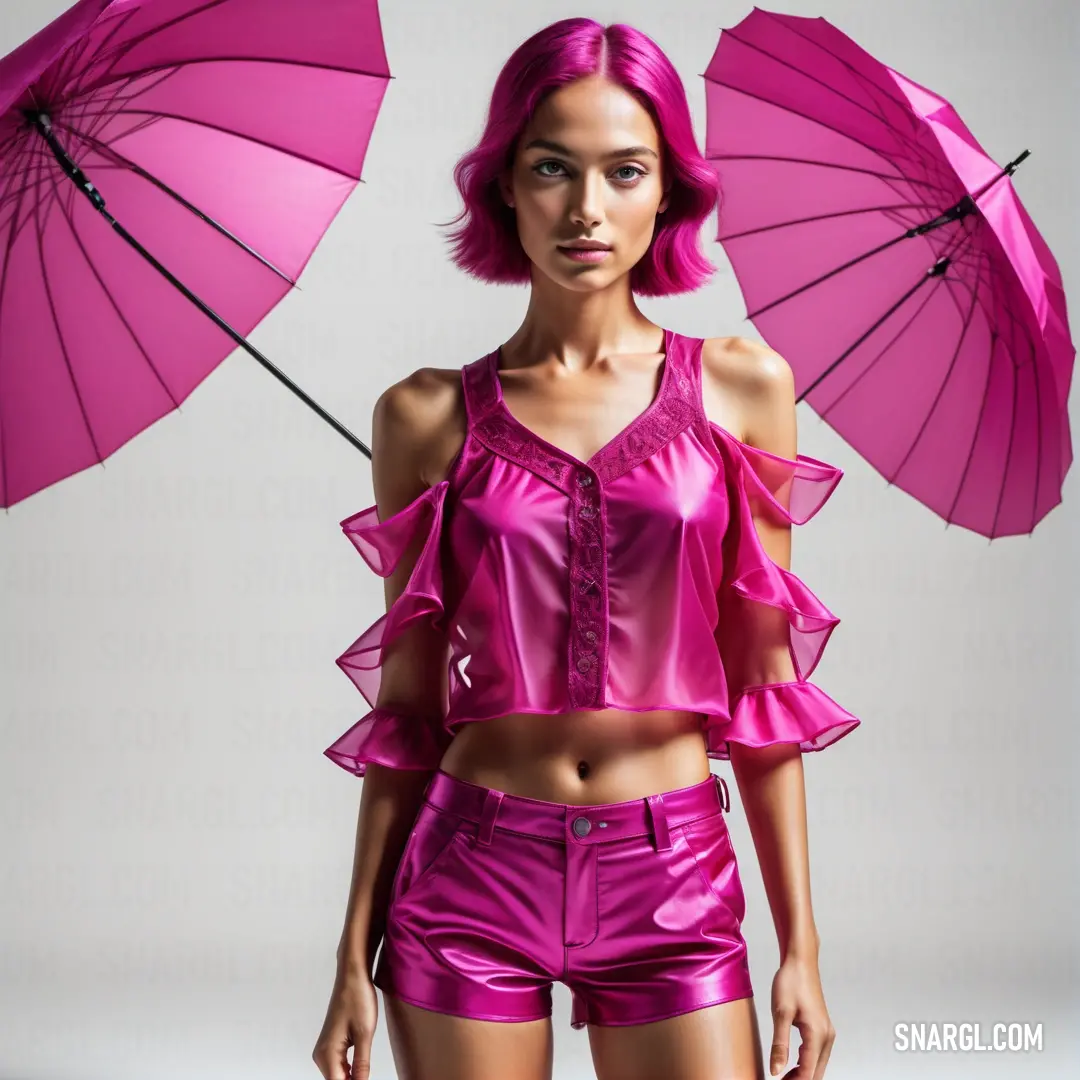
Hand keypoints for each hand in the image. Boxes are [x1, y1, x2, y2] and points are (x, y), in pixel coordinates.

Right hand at [312, 965, 378, 1079]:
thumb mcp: (365, 1034)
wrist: (352, 976)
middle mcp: (321, 1055)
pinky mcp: (331, 1045)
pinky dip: (350, 1071)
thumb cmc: (357, 998)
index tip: (366, 1079)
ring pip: (338, 1076)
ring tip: (366, 1072)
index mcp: (328, 1054)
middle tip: (368, 1074)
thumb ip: (362, 1065)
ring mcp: (325, 1050)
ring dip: (352, 1078)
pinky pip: (339, 1066)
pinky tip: (361, 1069)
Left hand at [769, 955, 834, 1078]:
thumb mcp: (780, 1013)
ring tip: (781, 1077)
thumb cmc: (790, 982)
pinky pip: (816, 1054)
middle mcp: (826, 1037)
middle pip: (815, 1073)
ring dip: (801, 1074)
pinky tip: (790, 1064)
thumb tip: (776, 1071)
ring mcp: (826, 1032)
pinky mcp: (822, 1028)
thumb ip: (779, 1044)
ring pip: (817, 1065)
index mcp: (817, 1035)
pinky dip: (805, 1063)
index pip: (808, 1073)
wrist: (800, 961)